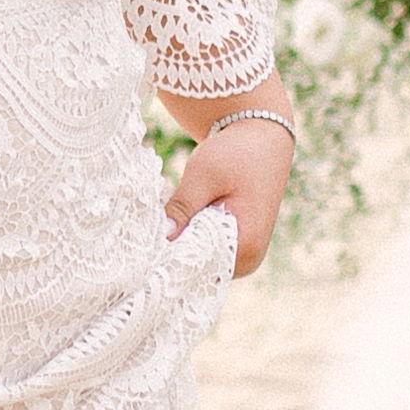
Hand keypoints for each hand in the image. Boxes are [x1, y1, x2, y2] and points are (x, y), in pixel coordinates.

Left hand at [164, 111, 291, 276]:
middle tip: (152, 227)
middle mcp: (249, 260)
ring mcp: (245, 257)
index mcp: (246, 245)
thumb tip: (163, 236)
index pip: (197, 265)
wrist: (262, 142)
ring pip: (201, 261)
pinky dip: (193, 239)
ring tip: (171, 219)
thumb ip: (182, 207)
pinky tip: (184, 220)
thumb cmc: (236, 154)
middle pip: (198, 268)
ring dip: (183, 243)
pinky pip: (208, 252)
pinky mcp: (238, 249)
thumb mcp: (203, 174)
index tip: (147, 240)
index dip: (170, 254)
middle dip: (175, 250)